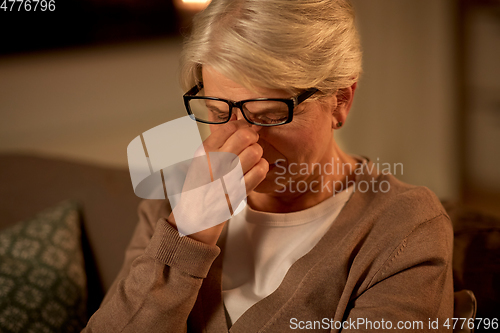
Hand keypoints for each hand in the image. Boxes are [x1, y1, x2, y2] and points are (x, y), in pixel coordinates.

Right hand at [167, 120, 268, 244]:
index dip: (242, 125)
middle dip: (253, 137)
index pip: (230, 126)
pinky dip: (262, 168)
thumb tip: (237, 117)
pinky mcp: (239, 191)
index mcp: (204, 151)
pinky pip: (260, 170)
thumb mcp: (201, 159)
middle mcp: (214, 162)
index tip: (245, 130)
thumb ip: (218, 141)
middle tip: (252, 143)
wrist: (195, 216)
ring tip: (253, 159)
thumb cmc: (200, 186)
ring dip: (258, 153)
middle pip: (245, 136)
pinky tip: (256, 170)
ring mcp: (227, 177)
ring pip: (255, 152)